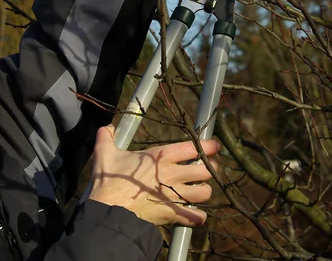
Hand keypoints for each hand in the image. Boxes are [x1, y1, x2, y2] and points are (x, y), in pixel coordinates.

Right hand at [89, 125, 219, 225]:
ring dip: (205, 192)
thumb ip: (106, 137)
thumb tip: (108, 127)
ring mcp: (174, 195)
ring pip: (204, 193)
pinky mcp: (171, 214)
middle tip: (208, 169)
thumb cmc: (109, 182)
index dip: (209, 146)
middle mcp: (172, 174)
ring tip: (201, 190)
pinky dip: (198, 216)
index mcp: (162, 156)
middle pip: (205, 170)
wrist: (107, 211)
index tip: (214, 146)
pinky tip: (196, 215)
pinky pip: (195, 216)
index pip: (194, 147)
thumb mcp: (105, 154)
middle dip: (210, 169)